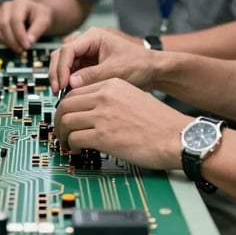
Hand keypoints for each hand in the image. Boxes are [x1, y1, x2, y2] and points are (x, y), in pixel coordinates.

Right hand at [0, 0, 52, 50]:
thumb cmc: (40, 17)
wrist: (37, 15)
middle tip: (21, 50)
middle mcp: (7, 6)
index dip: (20, 34)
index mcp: (20, 3)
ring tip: (18, 49)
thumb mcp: (44, 22)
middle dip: (12, 40)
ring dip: (7, 42)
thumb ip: (36, 31)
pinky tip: (13, 46)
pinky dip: (3, 41)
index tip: (26, 46)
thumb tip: (28, 42)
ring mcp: (0, 13)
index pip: (16, 19)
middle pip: (4, 24)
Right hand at [49, 27, 156, 93]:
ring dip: (62, 80)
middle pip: (61, 56)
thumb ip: (93, 75)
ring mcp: (86, 56)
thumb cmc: (139, 64)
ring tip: (63, 96)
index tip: (61, 85)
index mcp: (93, 37)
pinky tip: (70, 96)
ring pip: (64, 66)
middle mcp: (86, 44)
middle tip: (57, 92)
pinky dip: (69, 85)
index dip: (61, 67)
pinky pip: (72, 75)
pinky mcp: (88, 67)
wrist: (152, 71)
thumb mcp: (116, 70)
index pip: (68, 49)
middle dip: (57, 73)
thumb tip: (70, 83)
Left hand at [54, 78, 186, 169]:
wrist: (177, 137)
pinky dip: (71, 146)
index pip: (75, 91)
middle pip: (65, 104)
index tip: (66, 116)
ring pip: (65, 121)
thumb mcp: (133, 97)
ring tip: (67, 143)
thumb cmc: (160, 122)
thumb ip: (111, 99)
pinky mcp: (104, 136)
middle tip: (60, 131)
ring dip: (62, 134)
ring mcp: (103, 116)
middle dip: (58, 120)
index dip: (66, 106)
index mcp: (112, 84)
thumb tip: (91, 110)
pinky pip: (75, 138)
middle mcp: (105, 96)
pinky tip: (78, 150)